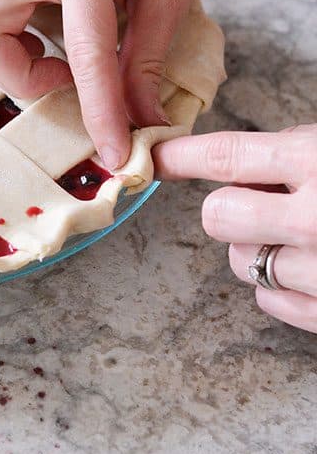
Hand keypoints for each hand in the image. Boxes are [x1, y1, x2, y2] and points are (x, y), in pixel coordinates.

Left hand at [153, 125, 316, 333]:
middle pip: (218, 215)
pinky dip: (279, 287)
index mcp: (315, 163)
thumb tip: (236, 170)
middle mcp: (314, 217)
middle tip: (265, 205)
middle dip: (228, 208)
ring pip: (239, 262)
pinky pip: (268, 301)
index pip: (225, 156)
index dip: (179, 156)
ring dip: (256, 247)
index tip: (153, 158)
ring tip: (303, 237)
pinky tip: (309, 267)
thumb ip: (287, 153)